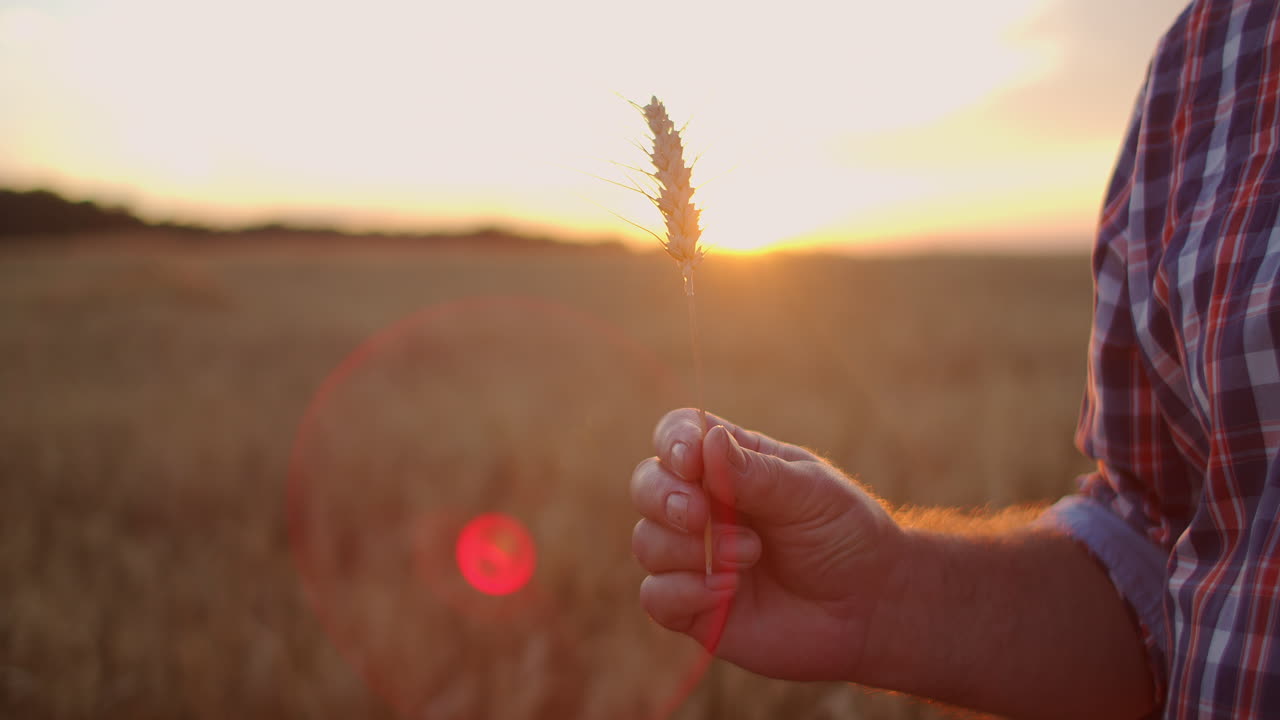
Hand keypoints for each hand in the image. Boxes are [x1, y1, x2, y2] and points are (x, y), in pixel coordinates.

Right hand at [630, 409, 902, 681]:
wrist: (871, 607)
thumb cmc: (844, 536)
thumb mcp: (809, 493)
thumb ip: (755, 472)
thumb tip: (706, 440)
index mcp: (729, 464)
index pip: (677, 435)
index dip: (673, 443)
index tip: (690, 461)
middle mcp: (703, 506)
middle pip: (647, 484)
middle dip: (664, 497)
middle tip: (700, 516)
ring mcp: (694, 557)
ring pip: (646, 542)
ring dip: (690, 549)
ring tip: (750, 556)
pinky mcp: (693, 607)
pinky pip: (654, 596)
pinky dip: (683, 591)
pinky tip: (728, 592)